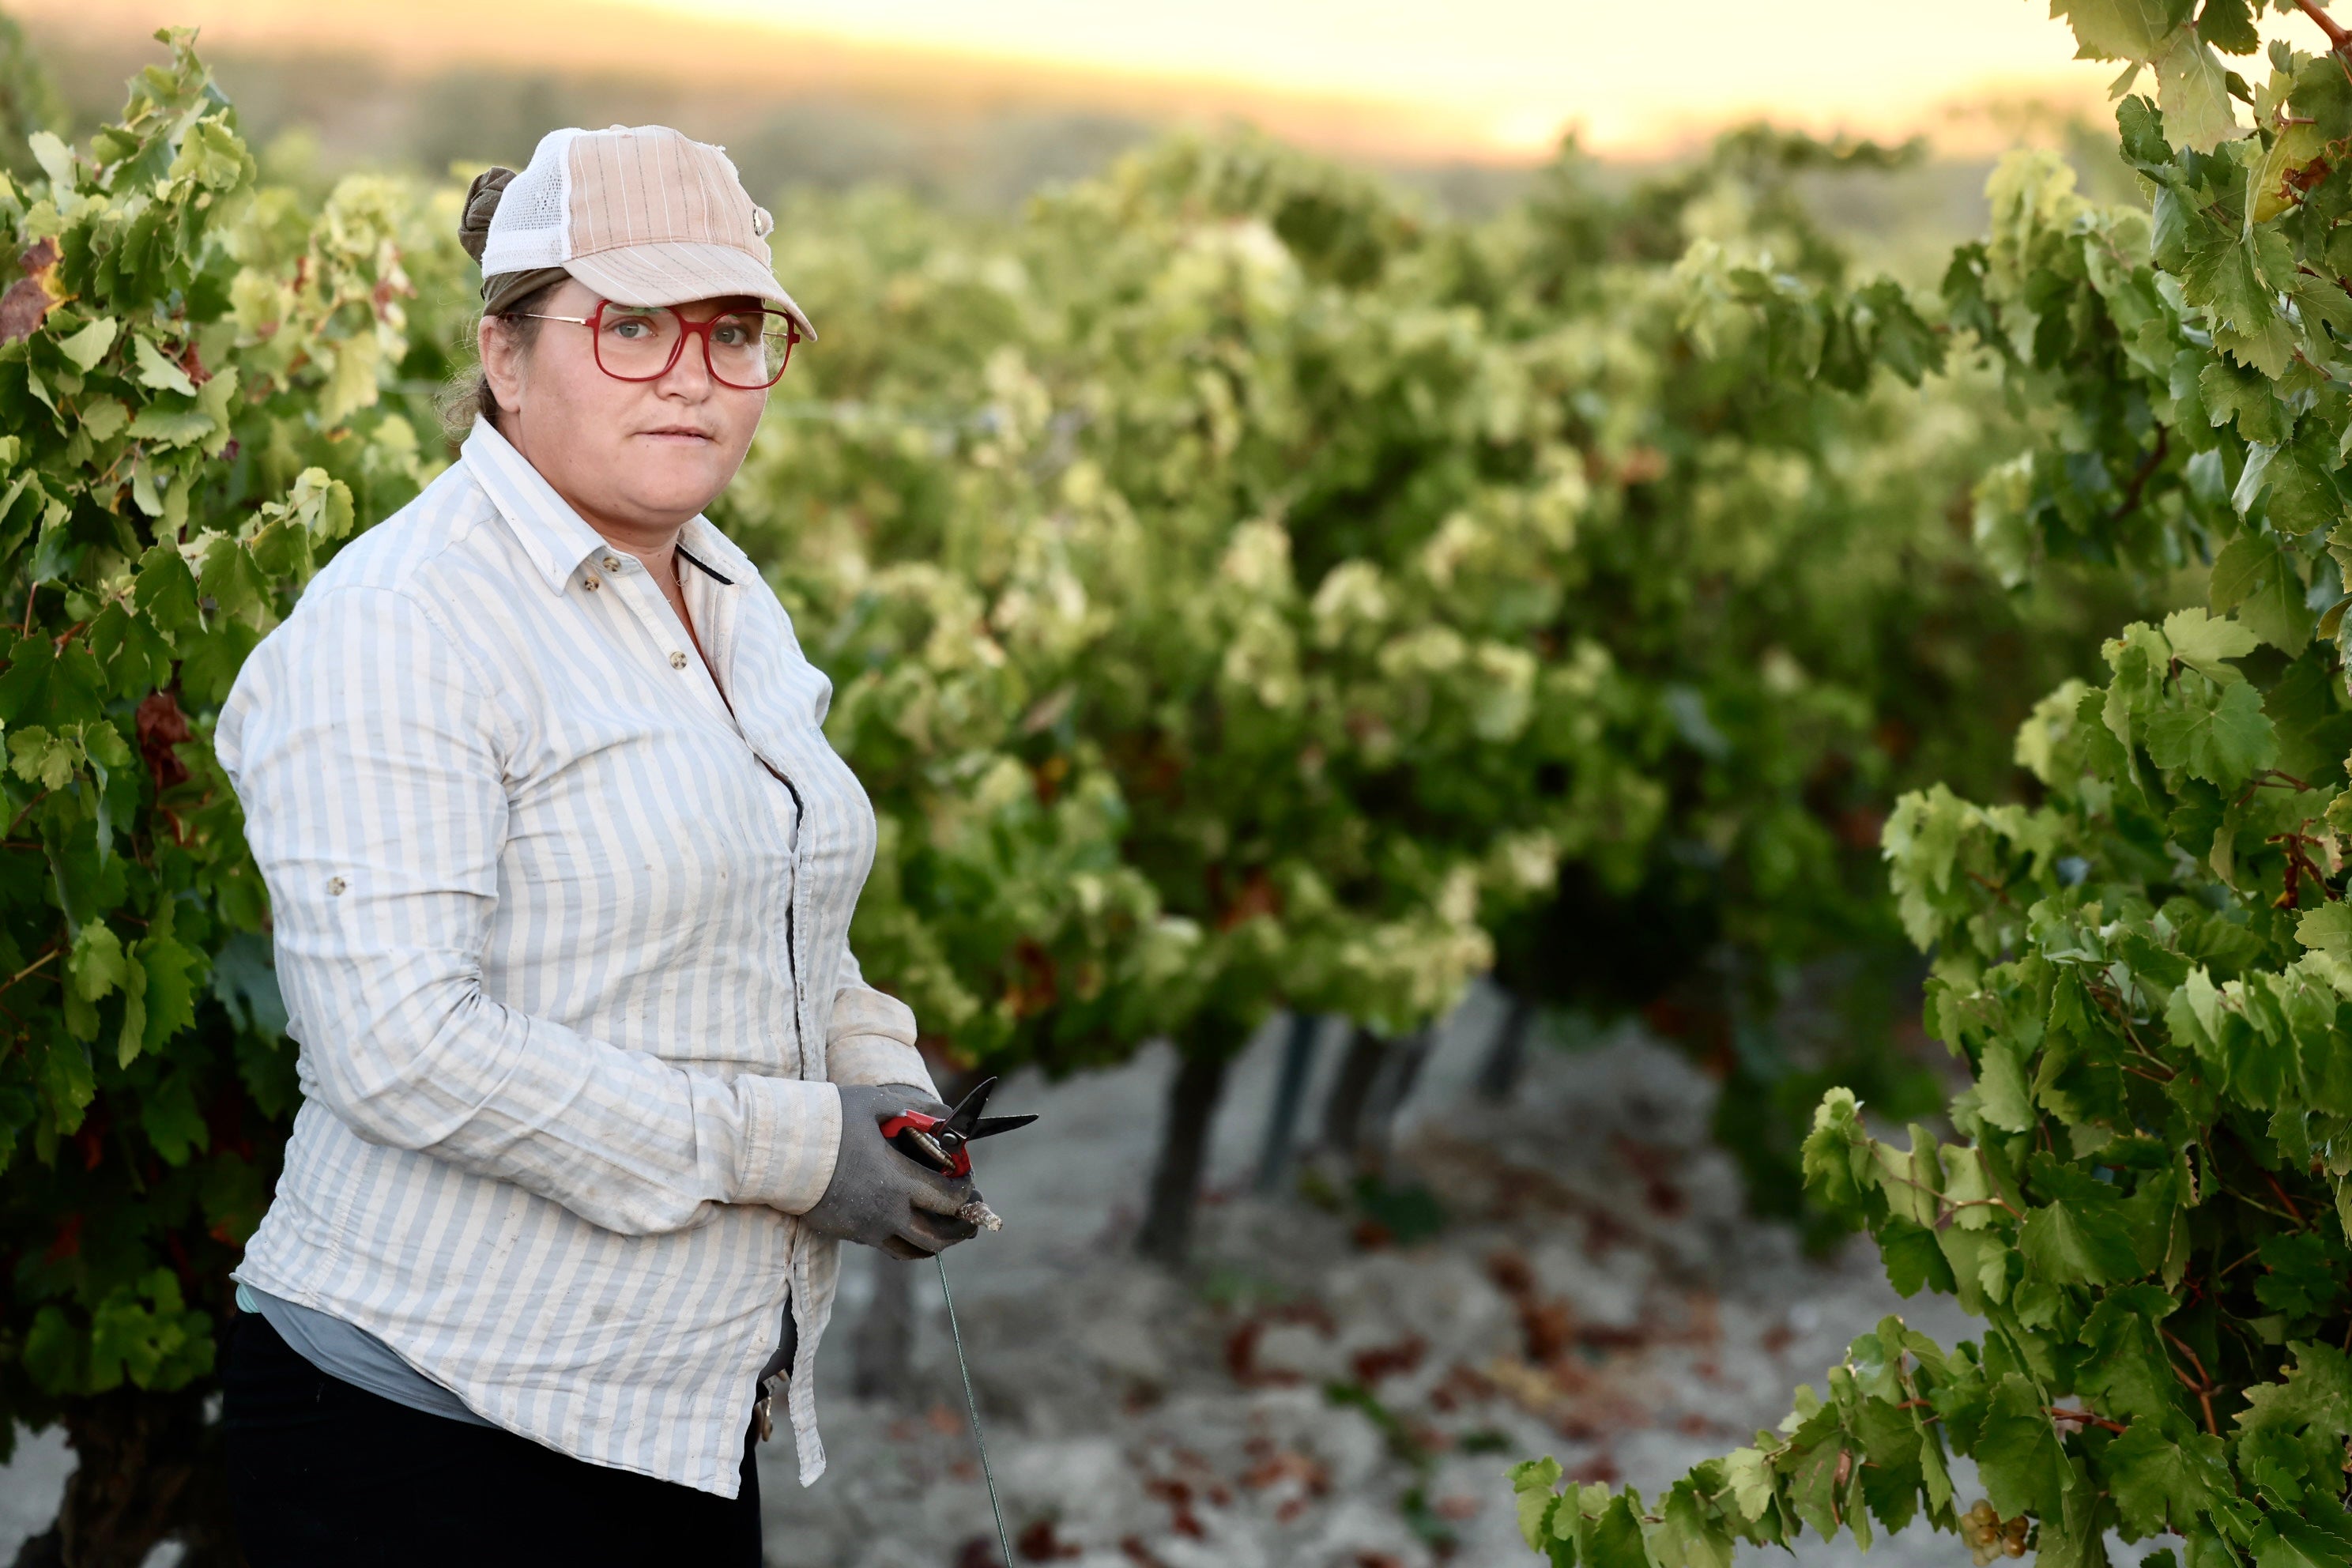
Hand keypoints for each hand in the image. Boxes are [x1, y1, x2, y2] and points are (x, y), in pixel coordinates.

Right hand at [797, 1083, 980, 1259]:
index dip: (966, 1193)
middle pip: (938, 1237)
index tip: (968, 1183)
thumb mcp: (874, 1104)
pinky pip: (889, 1248)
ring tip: (948, 1230)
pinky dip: (908, 1242)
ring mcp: (867, 1229)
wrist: (778, 1151)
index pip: (949, 1199)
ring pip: (915, 1251)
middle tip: (972, 1219)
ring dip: (937, 1242)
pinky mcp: (850, 1235)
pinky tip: (912, 1226)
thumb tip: (947, 1116)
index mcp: (897, 1181)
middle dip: (962, 1229)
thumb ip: (916, 1110)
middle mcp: (886, 1213)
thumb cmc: (828, 1121)